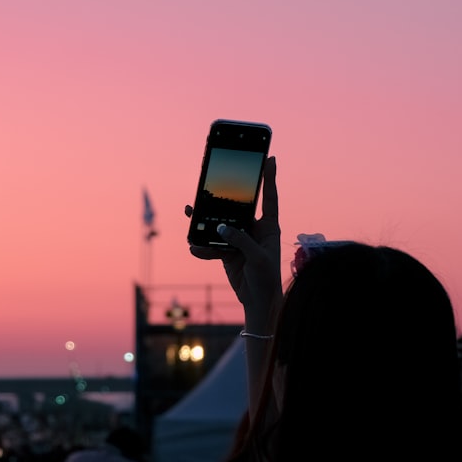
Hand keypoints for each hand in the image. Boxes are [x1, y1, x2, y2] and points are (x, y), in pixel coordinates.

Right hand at [184, 156, 281, 316]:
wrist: (258, 302)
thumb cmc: (267, 278)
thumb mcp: (258, 258)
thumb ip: (241, 240)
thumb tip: (220, 227)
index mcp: (269, 227)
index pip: (269, 198)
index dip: (269, 179)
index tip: (270, 159)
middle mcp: (254, 230)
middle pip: (237, 209)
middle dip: (223, 198)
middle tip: (211, 185)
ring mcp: (239, 240)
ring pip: (220, 225)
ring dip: (205, 221)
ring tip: (191, 212)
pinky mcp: (226, 252)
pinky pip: (211, 245)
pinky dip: (202, 247)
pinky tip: (194, 247)